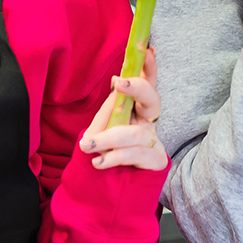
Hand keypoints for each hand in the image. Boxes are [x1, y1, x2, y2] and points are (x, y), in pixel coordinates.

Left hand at [80, 45, 167, 170]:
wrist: (102, 193)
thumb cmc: (102, 155)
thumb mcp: (99, 130)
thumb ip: (109, 110)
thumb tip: (116, 87)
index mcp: (135, 111)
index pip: (145, 84)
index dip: (148, 67)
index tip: (147, 50)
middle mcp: (147, 123)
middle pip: (153, 100)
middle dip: (138, 88)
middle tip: (119, 83)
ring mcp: (153, 142)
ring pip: (137, 132)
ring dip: (110, 137)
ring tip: (88, 146)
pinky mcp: (155, 162)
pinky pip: (135, 154)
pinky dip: (114, 157)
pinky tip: (98, 161)